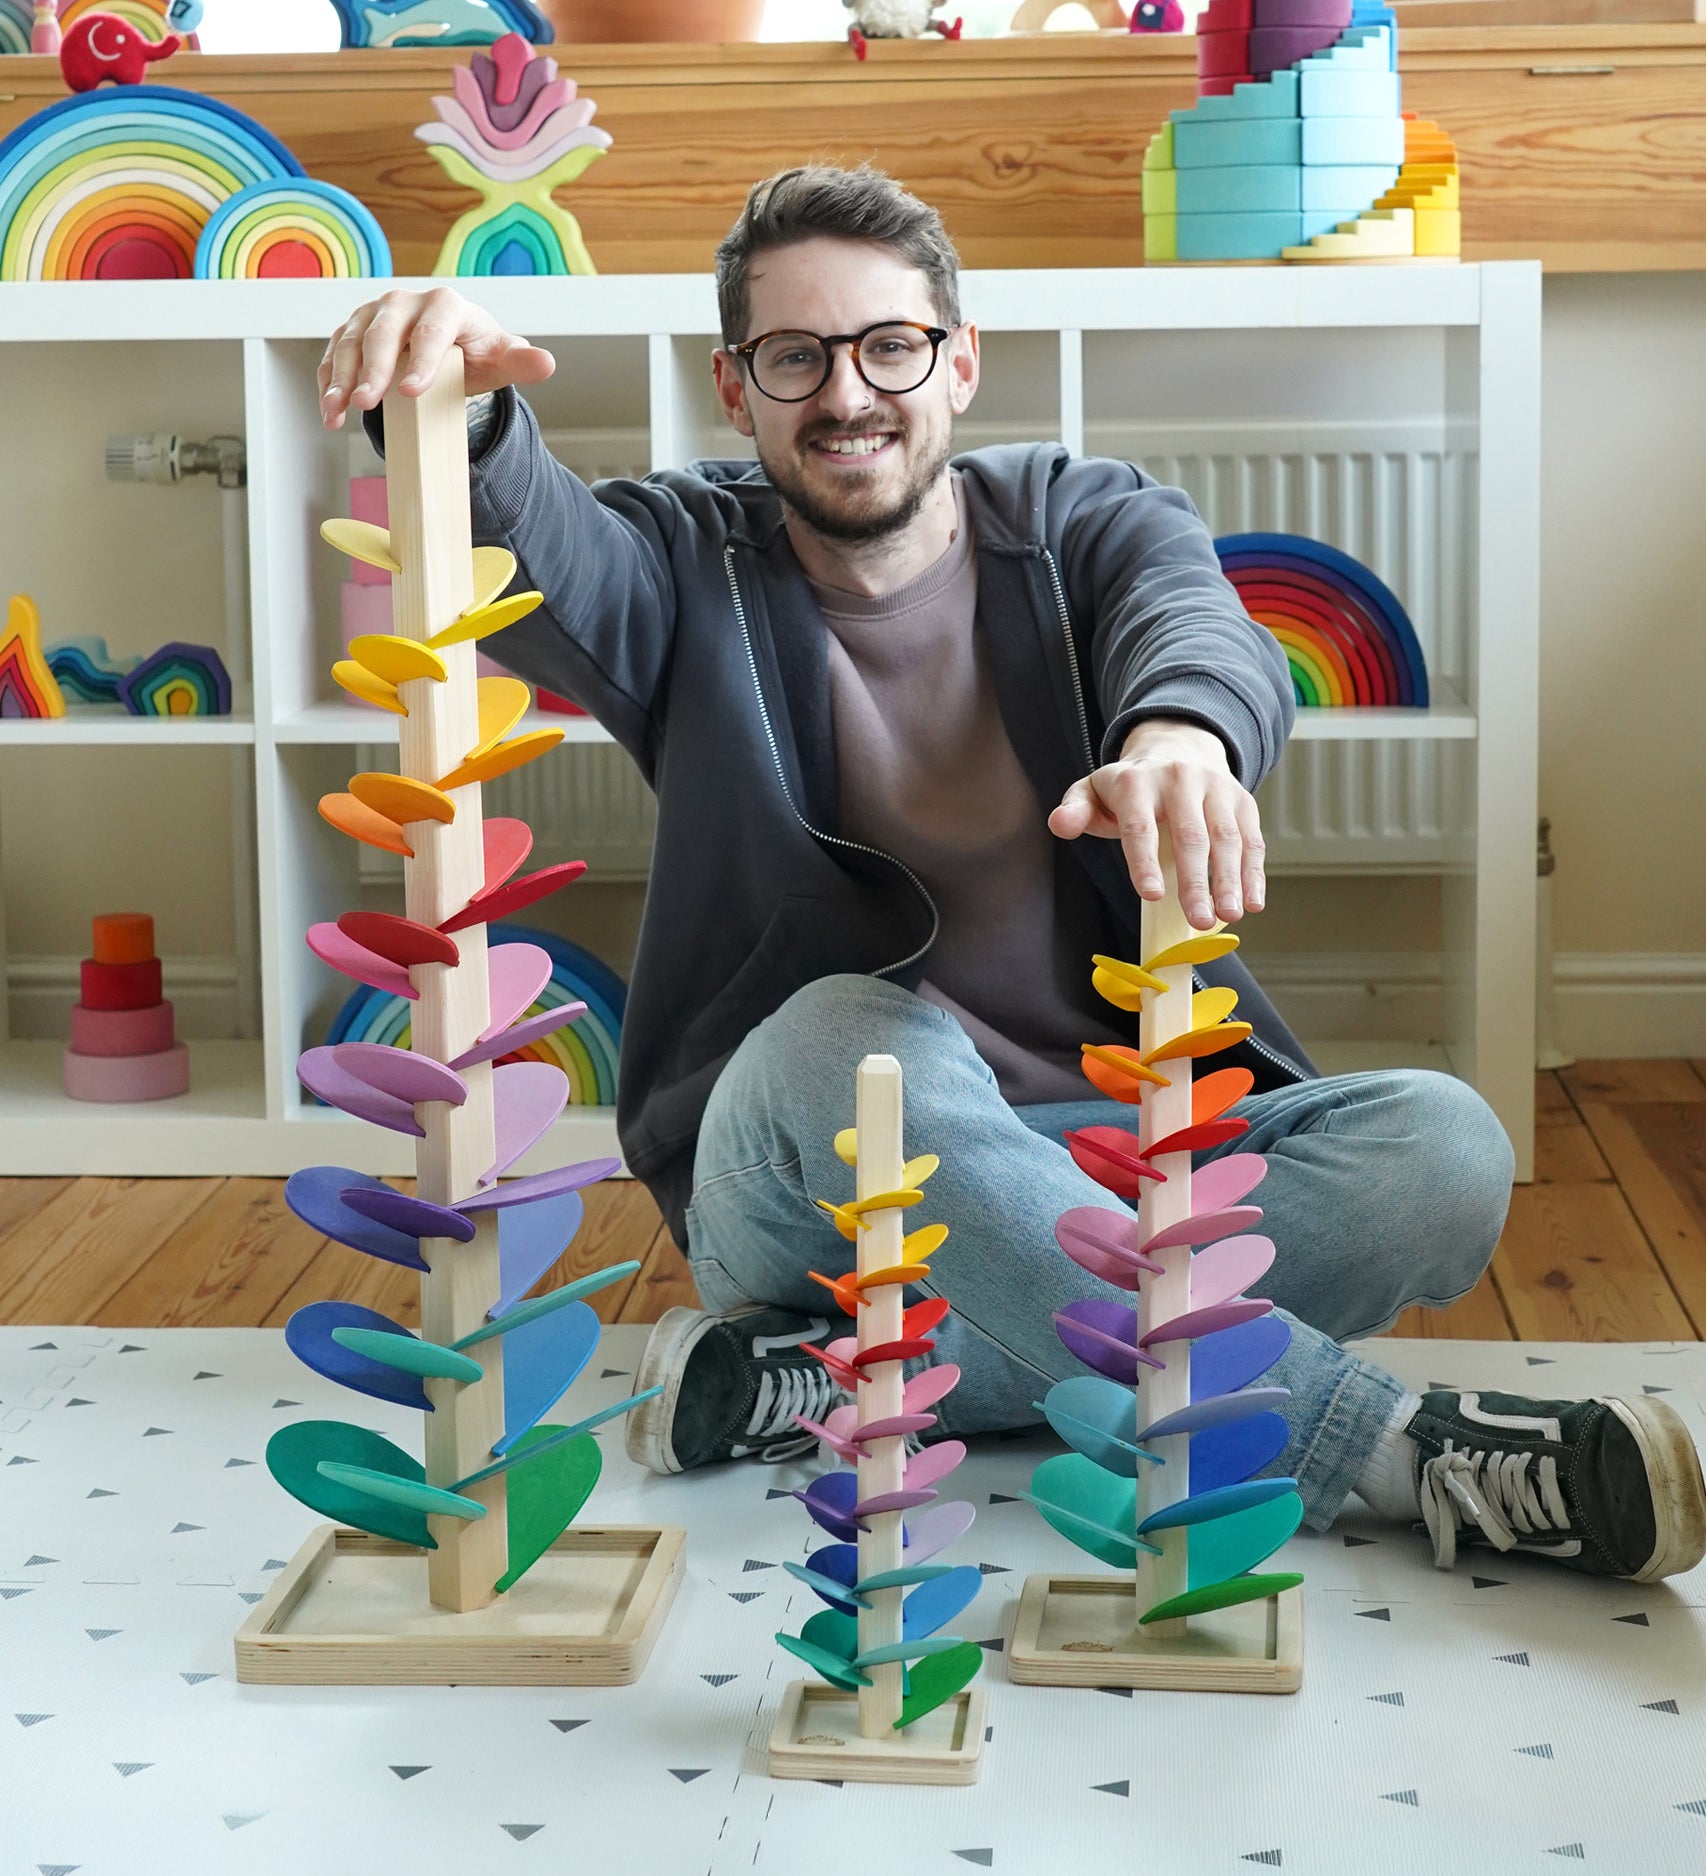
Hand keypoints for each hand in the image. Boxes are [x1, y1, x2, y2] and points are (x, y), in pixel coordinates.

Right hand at [318, 286, 555, 430]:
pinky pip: (333, 354)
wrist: (449, 345)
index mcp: (444, 304)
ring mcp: (373, 314)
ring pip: (349, 342)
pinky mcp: (352, 331)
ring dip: (340, 378)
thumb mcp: (501, 358)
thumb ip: (521, 362)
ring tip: (337, 412)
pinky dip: (328, 381)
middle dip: (372, 370)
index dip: (419, 361)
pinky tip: (329, 411)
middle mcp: (403, 302)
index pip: (430, 332)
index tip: (411, 392)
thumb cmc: (476, 351)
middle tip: (366, 404)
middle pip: (382, 334)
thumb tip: (546, 363)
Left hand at [1047, 718, 1264, 929]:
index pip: (1139, 826)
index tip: (1150, 895)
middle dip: (1196, 881)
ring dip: (1230, 880)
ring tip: (1229, 915)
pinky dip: (1254, 872)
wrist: (1178, 746)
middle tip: (1198, 919)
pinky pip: (1251, 838)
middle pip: (1190, 836)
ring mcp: (1215, 788)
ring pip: (1226, 838)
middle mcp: (1179, 780)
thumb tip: (1059, 824)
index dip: (1144, 862)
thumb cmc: (1130, 785)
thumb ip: (1075, 810)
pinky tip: (1253, 901)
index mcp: (1137, 782)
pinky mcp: (1241, 800)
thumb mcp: (1093, 790)